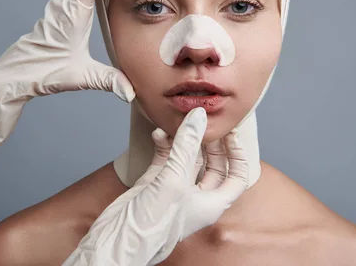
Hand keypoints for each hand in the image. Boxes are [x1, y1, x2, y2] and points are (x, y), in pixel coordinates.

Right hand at [62, 107, 248, 265]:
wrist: (118, 239)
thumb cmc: (153, 224)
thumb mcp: (175, 179)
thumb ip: (187, 145)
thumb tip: (198, 118)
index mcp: (212, 203)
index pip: (236, 177)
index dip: (237, 155)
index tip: (230, 134)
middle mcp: (196, 197)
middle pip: (212, 165)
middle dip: (208, 143)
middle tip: (204, 124)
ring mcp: (175, 190)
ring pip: (186, 159)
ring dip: (182, 141)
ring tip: (179, 124)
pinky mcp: (155, 185)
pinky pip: (164, 159)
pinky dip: (163, 145)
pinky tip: (158, 134)